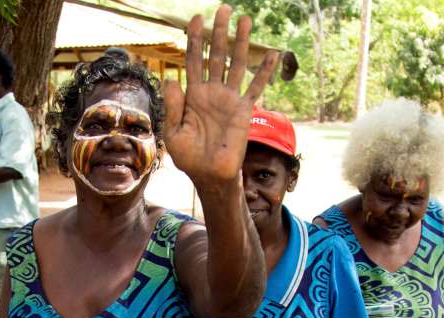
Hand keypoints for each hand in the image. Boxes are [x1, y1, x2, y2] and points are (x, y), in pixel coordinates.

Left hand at [162, 5, 278, 186]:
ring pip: (236, 64)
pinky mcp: (244, 110)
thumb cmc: (189, 157)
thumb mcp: (173, 132)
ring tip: (244, 19)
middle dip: (218, 32)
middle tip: (223, 8)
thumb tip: (170, 79)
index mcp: (192, 95)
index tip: (197, 19)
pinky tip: (272, 54)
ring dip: (240, 42)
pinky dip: (264, 71)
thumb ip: (172, 107)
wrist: (210, 176)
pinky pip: (256, 87)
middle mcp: (212, 92)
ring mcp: (229, 99)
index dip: (195, 40)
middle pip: (216, 55)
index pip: (193, 61)